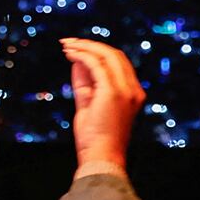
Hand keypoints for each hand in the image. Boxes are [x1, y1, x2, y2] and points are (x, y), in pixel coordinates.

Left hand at [60, 38, 143, 171]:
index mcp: (133, 94)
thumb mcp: (89, 103)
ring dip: (84, 46)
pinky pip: (96, 64)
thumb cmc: (95, 137)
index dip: (99, 52)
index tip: (78, 48)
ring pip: (106, 55)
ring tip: (65, 45)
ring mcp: (125, 90)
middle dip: (91, 45)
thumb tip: (77, 60)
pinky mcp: (113, 92)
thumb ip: (85, 82)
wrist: (101, 157)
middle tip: (68, 42)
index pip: (119, 63)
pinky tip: (69, 53)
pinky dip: (81, 54)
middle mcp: (133, 90)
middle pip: (115, 55)